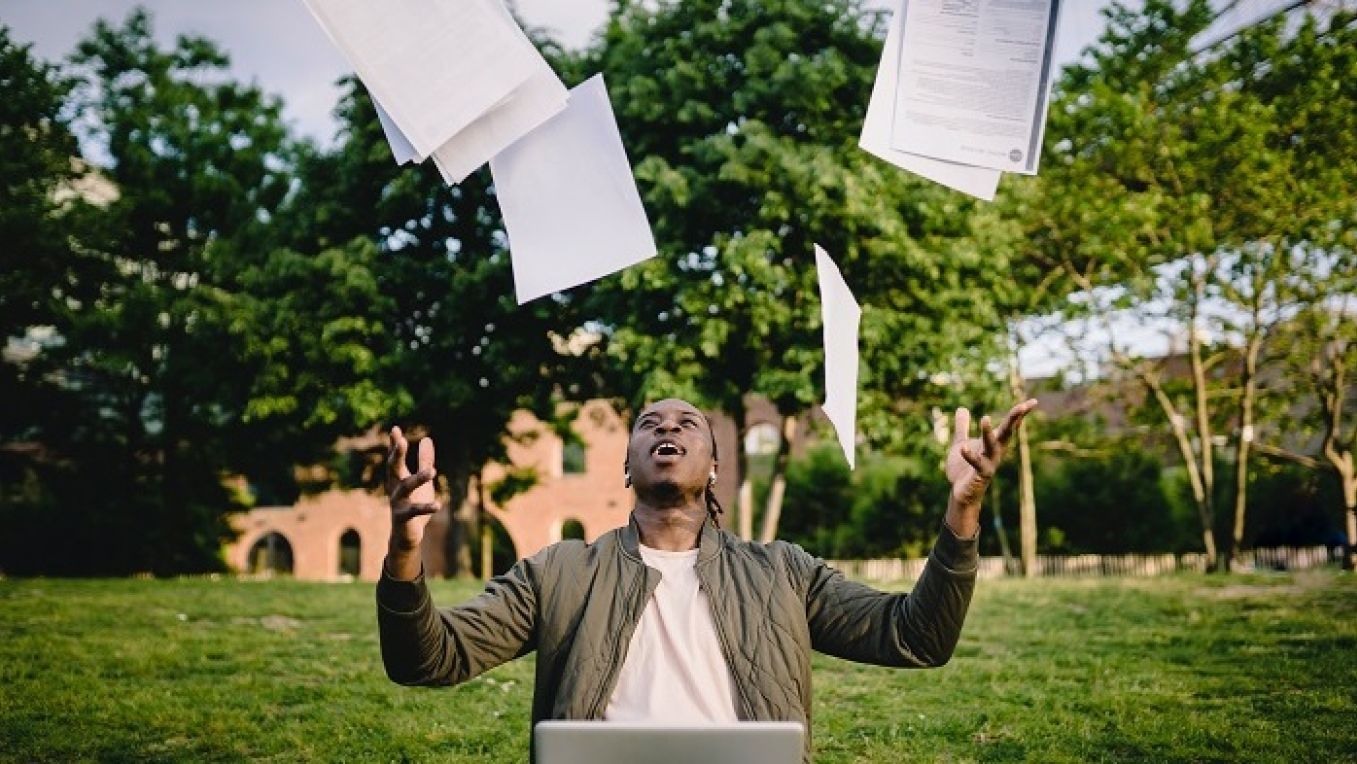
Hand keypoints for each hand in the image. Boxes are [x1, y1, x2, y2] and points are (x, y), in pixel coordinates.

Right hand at [386, 426, 438, 556]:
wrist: (405, 536)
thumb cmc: (413, 504)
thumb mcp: (422, 481)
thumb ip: (424, 461)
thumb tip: (427, 439)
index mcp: (398, 478)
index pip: (394, 458)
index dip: (394, 444)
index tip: (395, 429)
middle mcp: (394, 488)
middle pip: (393, 469)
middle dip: (397, 455)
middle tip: (402, 440)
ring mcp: (397, 503)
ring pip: (405, 488)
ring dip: (418, 479)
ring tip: (432, 471)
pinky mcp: (403, 519)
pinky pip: (414, 512)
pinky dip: (426, 508)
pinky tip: (439, 505)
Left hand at [946, 399, 1037, 513]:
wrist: (960, 492)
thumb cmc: (964, 468)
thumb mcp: (961, 442)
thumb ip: (962, 426)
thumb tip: (962, 408)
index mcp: (994, 443)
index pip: (1009, 425)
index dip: (1019, 413)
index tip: (1033, 401)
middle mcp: (995, 451)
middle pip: (1007, 432)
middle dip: (1014, 419)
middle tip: (1023, 406)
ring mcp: (989, 463)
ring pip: (991, 446)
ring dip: (988, 433)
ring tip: (984, 417)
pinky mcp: (979, 474)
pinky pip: (975, 463)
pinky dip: (969, 455)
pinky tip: (962, 448)